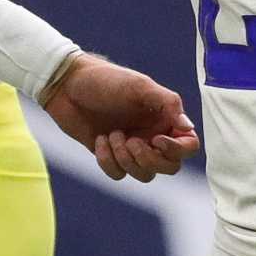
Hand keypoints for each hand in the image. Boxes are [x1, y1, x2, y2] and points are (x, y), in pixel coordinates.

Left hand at [40, 52, 197, 181]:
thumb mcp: (139, 86)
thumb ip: (167, 104)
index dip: (177, 150)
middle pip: (169, 167)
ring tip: (111, 135)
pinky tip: (98, 139)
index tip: (157, 140)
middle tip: (131, 141)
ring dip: (126, 159)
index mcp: (164, 118)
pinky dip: (107, 161)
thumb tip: (187, 127)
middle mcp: (152, 135)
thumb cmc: (105, 80)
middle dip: (149, 160)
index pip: (188, 146)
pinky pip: (118, 174)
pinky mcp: (110, 155)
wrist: (67, 85)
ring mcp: (131, 147)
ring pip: (144, 175)